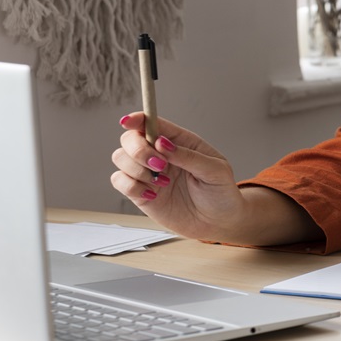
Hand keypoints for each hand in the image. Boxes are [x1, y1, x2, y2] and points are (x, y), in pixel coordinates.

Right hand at [111, 112, 245, 241]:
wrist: (219, 221)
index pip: (152, 122)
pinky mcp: (140, 192)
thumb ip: (188, 155)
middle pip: (130, 139)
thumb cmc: (220, 192)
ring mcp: (148, 173)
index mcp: (179, 141)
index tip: (127, 122)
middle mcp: (160, 154)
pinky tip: (153, 194)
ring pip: (120, 158)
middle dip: (139, 150)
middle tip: (160, 165)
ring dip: (136, 169)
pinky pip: (119, 181)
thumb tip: (162, 142)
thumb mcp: (215, 170)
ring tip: (163, 182)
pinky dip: (130, 186)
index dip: (137, 119)